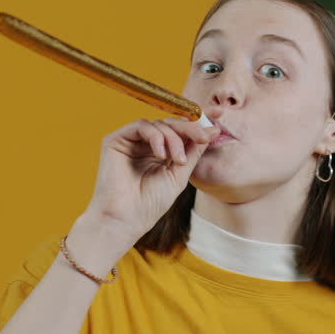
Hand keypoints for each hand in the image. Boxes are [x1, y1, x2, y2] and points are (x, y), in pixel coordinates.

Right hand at [81, 117, 219, 242]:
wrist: (126, 219)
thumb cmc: (150, 204)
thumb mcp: (180, 174)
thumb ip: (194, 151)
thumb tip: (213, 129)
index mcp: (159, 153)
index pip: (180, 131)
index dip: (198, 120)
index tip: (219, 114)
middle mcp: (144, 145)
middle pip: (171, 124)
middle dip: (190, 128)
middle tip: (203, 138)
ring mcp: (129, 142)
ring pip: (158, 124)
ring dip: (174, 138)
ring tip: (177, 161)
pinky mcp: (115, 140)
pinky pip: (141, 126)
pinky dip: (156, 136)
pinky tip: (161, 155)